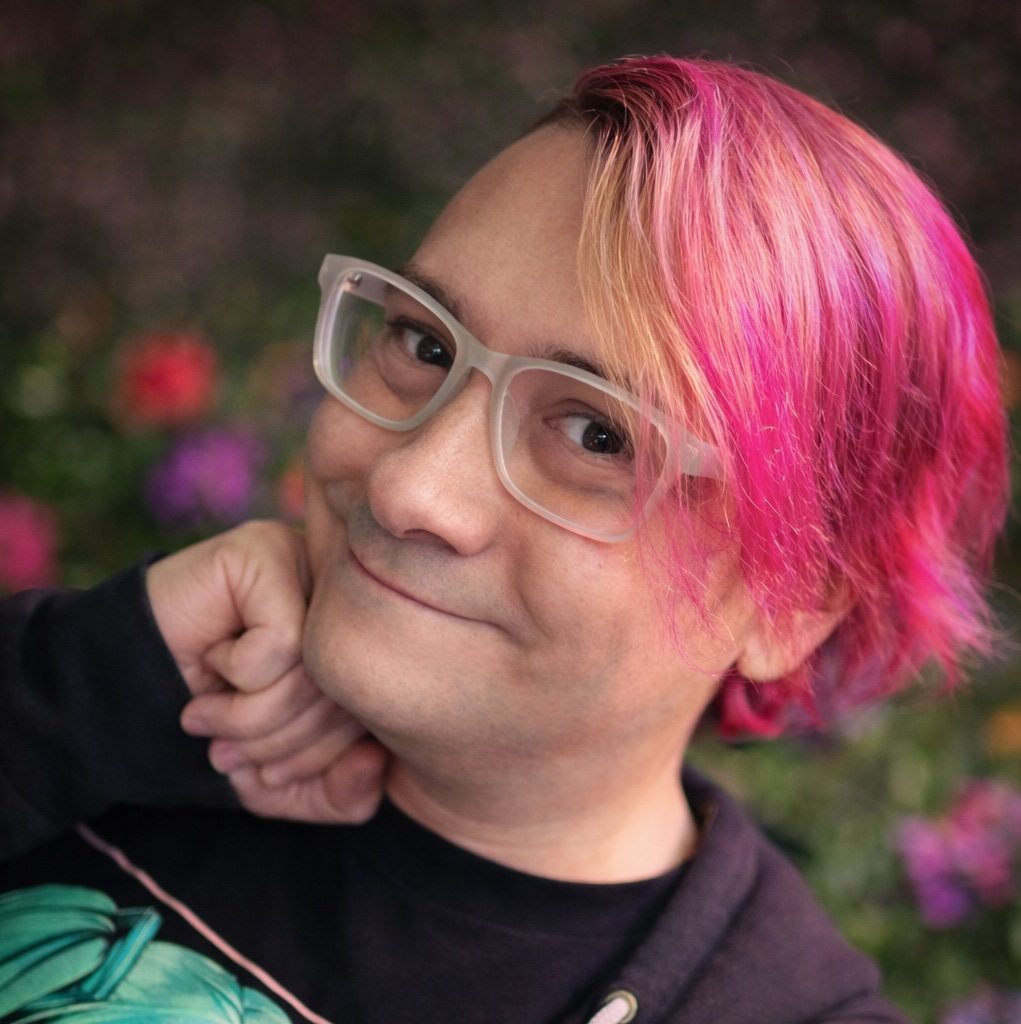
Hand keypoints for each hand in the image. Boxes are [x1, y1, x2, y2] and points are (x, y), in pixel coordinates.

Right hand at [146, 521, 385, 822]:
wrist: (119, 689)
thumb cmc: (215, 724)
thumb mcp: (282, 781)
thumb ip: (341, 793)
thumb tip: (376, 760)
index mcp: (359, 640)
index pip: (375, 708)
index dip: (326, 759)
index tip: (268, 779)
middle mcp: (342, 594)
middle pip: (347, 687)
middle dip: (284, 744)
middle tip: (229, 756)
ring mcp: (308, 563)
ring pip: (314, 665)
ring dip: (251, 716)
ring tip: (209, 718)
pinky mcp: (267, 551)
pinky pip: (284, 639)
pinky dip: (240, 674)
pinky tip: (211, 662)